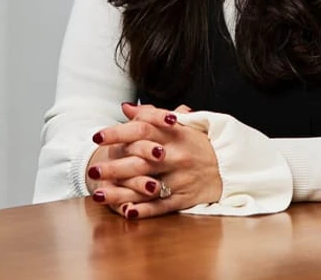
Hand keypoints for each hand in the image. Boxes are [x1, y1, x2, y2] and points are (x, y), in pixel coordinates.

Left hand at [87, 104, 221, 219]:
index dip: (118, 132)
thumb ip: (151, 115)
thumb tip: (125, 108)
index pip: (142, 129)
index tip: (97, 136)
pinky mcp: (184, 198)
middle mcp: (177, 155)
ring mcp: (180, 178)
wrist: (227, 166)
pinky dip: (144, 210)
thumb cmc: (197, 143)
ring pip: (147, 185)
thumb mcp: (179, 124)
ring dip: (121, 191)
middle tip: (93, 170)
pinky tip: (125, 211)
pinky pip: (161, 206)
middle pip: (141, 160)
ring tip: (98, 193)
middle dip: (114, 166)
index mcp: (175, 133)